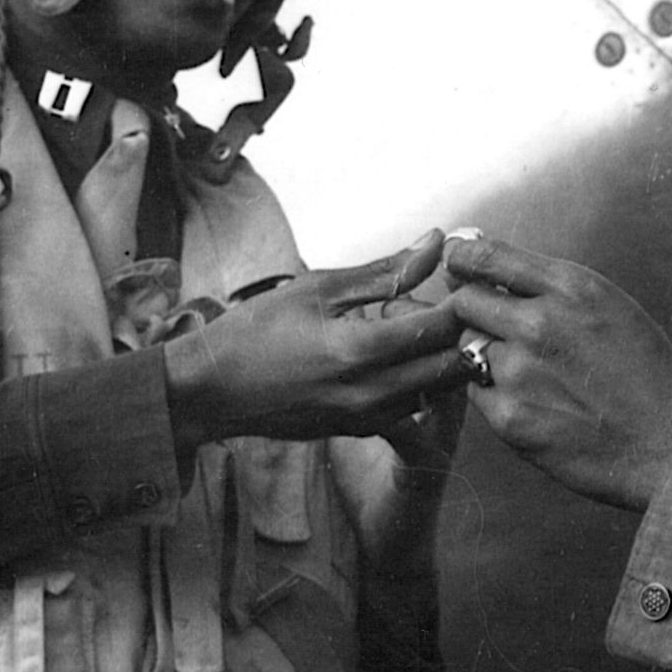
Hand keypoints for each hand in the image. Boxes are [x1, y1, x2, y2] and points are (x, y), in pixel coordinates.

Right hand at [164, 231, 469, 450]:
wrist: (213, 390)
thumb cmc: (257, 331)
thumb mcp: (318, 288)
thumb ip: (384, 271)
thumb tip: (435, 242)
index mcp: (361, 351)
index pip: (443, 328)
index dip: (458, 300)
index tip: (453, 280)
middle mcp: (372, 393)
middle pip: (453, 364)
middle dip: (456, 331)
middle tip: (437, 303)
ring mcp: (368, 418)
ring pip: (438, 390)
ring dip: (440, 357)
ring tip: (411, 327)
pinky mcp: (360, 430)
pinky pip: (412, 406)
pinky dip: (418, 379)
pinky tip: (390, 355)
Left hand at [443, 234, 671, 510]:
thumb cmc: (648, 374)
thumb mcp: (610, 306)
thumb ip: (551, 286)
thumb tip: (490, 265)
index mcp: (570, 287)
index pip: (485, 256)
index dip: (462, 261)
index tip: (459, 266)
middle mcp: (539, 323)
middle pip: (464, 301)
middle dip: (470, 310)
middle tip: (491, 327)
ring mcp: (520, 372)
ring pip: (469, 350)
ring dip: (485, 356)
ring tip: (533, 375)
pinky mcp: (509, 418)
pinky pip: (478, 394)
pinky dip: (495, 395)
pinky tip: (536, 403)